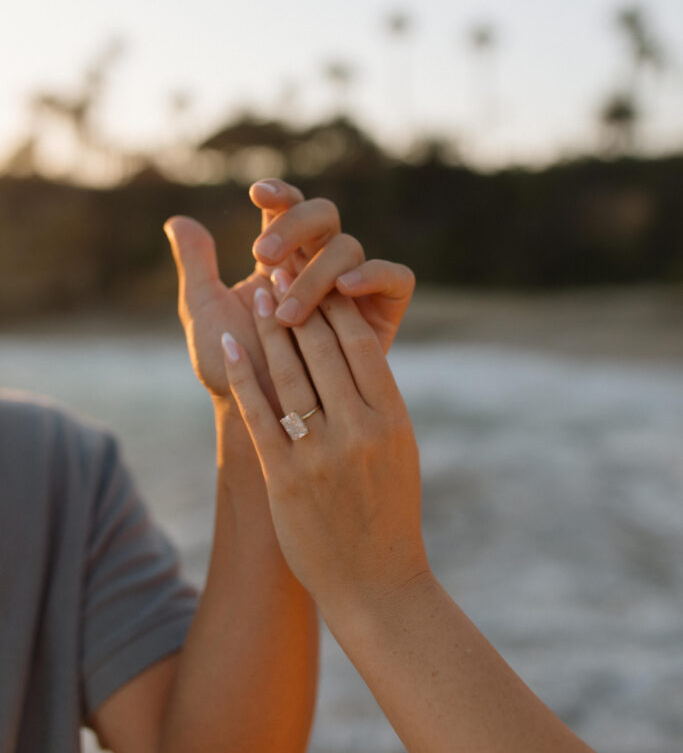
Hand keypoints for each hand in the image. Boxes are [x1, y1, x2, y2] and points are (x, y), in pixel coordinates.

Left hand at [165, 179, 414, 400]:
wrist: (264, 418)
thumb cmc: (234, 367)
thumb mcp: (206, 314)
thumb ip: (196, 266)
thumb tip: (176, 220)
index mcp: (283, 257)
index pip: (287, 208)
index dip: (279, 194)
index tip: (257, 194)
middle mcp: (319, 263)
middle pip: (323, 217)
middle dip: (293, 228)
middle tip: (262, 258)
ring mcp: (353, 287)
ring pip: (349, 249)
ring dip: (316, 273)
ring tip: (286, 314)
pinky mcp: (382, 313)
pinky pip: (395, 278)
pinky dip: (375, 274)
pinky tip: (347, 288)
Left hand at [220, 286, 429, 613]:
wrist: (376, 582)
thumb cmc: (390, 509)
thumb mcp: (399, 447)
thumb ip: (378, 398)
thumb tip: (355, 346)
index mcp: (392, 418)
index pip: (360, 343)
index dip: (335, 303)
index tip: (318, 276)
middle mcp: (359, 430)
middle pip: (322, 348)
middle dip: (299, 301)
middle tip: (281, 266)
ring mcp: (320, 454)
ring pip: (289, 373)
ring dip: (269, 326)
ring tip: (257, 293)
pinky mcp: (285, 477)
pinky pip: (260, 413)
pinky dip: (244, 373)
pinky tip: (231, 343)